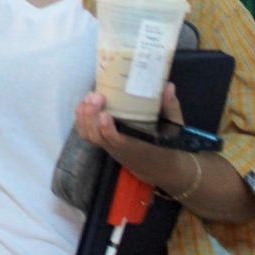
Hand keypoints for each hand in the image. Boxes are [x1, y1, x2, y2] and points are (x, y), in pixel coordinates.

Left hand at [74, 83, 191, 186]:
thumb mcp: (173, 128)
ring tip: (89, 97)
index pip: (116, 140)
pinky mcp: (103, 143)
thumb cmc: (166, 146)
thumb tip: (168, 86)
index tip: (105, 114)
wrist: (159, 168)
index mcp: (135, 146)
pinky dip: (81, 120)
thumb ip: (170, 107)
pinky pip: (86, 134)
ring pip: (88, 136)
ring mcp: (108, 146)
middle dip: (91, 116)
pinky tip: (84, 104)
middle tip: (96, 96)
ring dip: (84, 116)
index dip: (107, 129)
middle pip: (96, 136)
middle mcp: (117, 148)